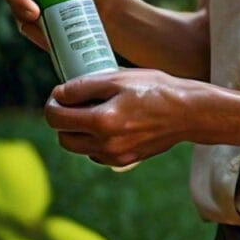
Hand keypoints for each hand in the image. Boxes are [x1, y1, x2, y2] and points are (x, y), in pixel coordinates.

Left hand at [44, 68, 202, 167]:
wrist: (187, 112)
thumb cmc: (156, 89)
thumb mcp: (119, 78)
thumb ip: (84, 86)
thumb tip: (59, 95)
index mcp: (102, 121)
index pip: (56, 118)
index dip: (52, 103)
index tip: (59, 93)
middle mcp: (105, 145)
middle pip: (63, 138)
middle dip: (61, 119)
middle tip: (73, 101)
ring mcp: (115, 157)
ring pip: (78, 148)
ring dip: (76, 130)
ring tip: (92, 110)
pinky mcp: (124, 161)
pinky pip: (95, 153)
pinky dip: (93, 140)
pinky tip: (108, 122)